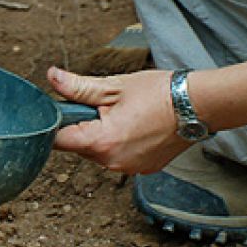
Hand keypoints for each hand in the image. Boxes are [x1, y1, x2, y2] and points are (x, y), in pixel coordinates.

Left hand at [47, 66, 191, 174]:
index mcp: (103, 142)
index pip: (59, 141)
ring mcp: (129, 168)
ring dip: (101, 135)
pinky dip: (119, 143)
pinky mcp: (143, 169)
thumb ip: (78, 87)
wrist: (195, 105)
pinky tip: (133, 126)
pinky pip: (118, 157)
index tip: (62, 109)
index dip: (55, 123)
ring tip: (121, 114)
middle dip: (82, 126)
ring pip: (99, 153)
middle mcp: (113, 162)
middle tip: (100, 105)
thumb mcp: (113, 85)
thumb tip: (52, 78)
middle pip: (79, 147)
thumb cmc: (157, 93)